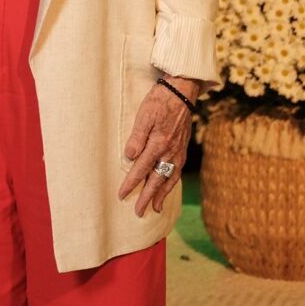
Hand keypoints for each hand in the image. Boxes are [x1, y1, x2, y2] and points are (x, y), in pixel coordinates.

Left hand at [117, 76, 197, 217]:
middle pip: (156, 180)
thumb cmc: (159, 102)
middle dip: (146, 197)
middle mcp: (170, 152)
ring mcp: (178, 152)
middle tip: (138, 212)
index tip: (122, 195)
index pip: (141, 169)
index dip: (131, 183)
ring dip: (161, 195)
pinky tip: (167, 189)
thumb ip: (137, 137)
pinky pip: (177, 172)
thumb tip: (129, 156)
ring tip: (154, 208)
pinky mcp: (182, 150)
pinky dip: (171, 184)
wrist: (181, 93)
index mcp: (158, 144)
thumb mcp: (143, 116)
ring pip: (169, 179)